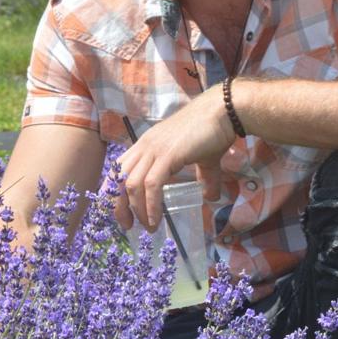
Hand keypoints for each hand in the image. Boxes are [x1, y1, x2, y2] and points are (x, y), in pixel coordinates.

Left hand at [119, 86, 235, 229]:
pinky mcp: (168, 155)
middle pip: (118, 179)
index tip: (120, 212)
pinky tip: (155, 219)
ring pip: (132, 184)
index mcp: (145, 145)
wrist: (223, 112)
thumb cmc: (213, 131)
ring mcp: (154, 150)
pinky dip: (150, 205)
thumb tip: (211, 197)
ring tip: (146, 227)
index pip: (118, 169)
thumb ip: (203, 177)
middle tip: (128, 225)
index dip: (113, 191)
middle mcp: (144, 147)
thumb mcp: (202, 159)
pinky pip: (152, 184)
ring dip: (135, 209)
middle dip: (118, 205)